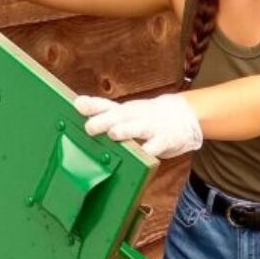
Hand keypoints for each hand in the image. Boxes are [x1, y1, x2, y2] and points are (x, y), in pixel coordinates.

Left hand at [74, 94, 202, 158]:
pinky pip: (157, 145)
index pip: (105, 106)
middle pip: (119, 116)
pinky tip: (143, 154)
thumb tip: (76, 104)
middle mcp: (135, 117)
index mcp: (124, 112)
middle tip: (90, 127)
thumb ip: (102, 111)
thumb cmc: (146, 118)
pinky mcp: (165, 139)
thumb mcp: (125, 114)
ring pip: (137, 128)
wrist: (183, 115)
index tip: (78, 105)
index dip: (92, 106)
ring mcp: (150, 127)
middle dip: (104, 121)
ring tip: (115, 134)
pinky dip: (150, 150)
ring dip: (126, 130)